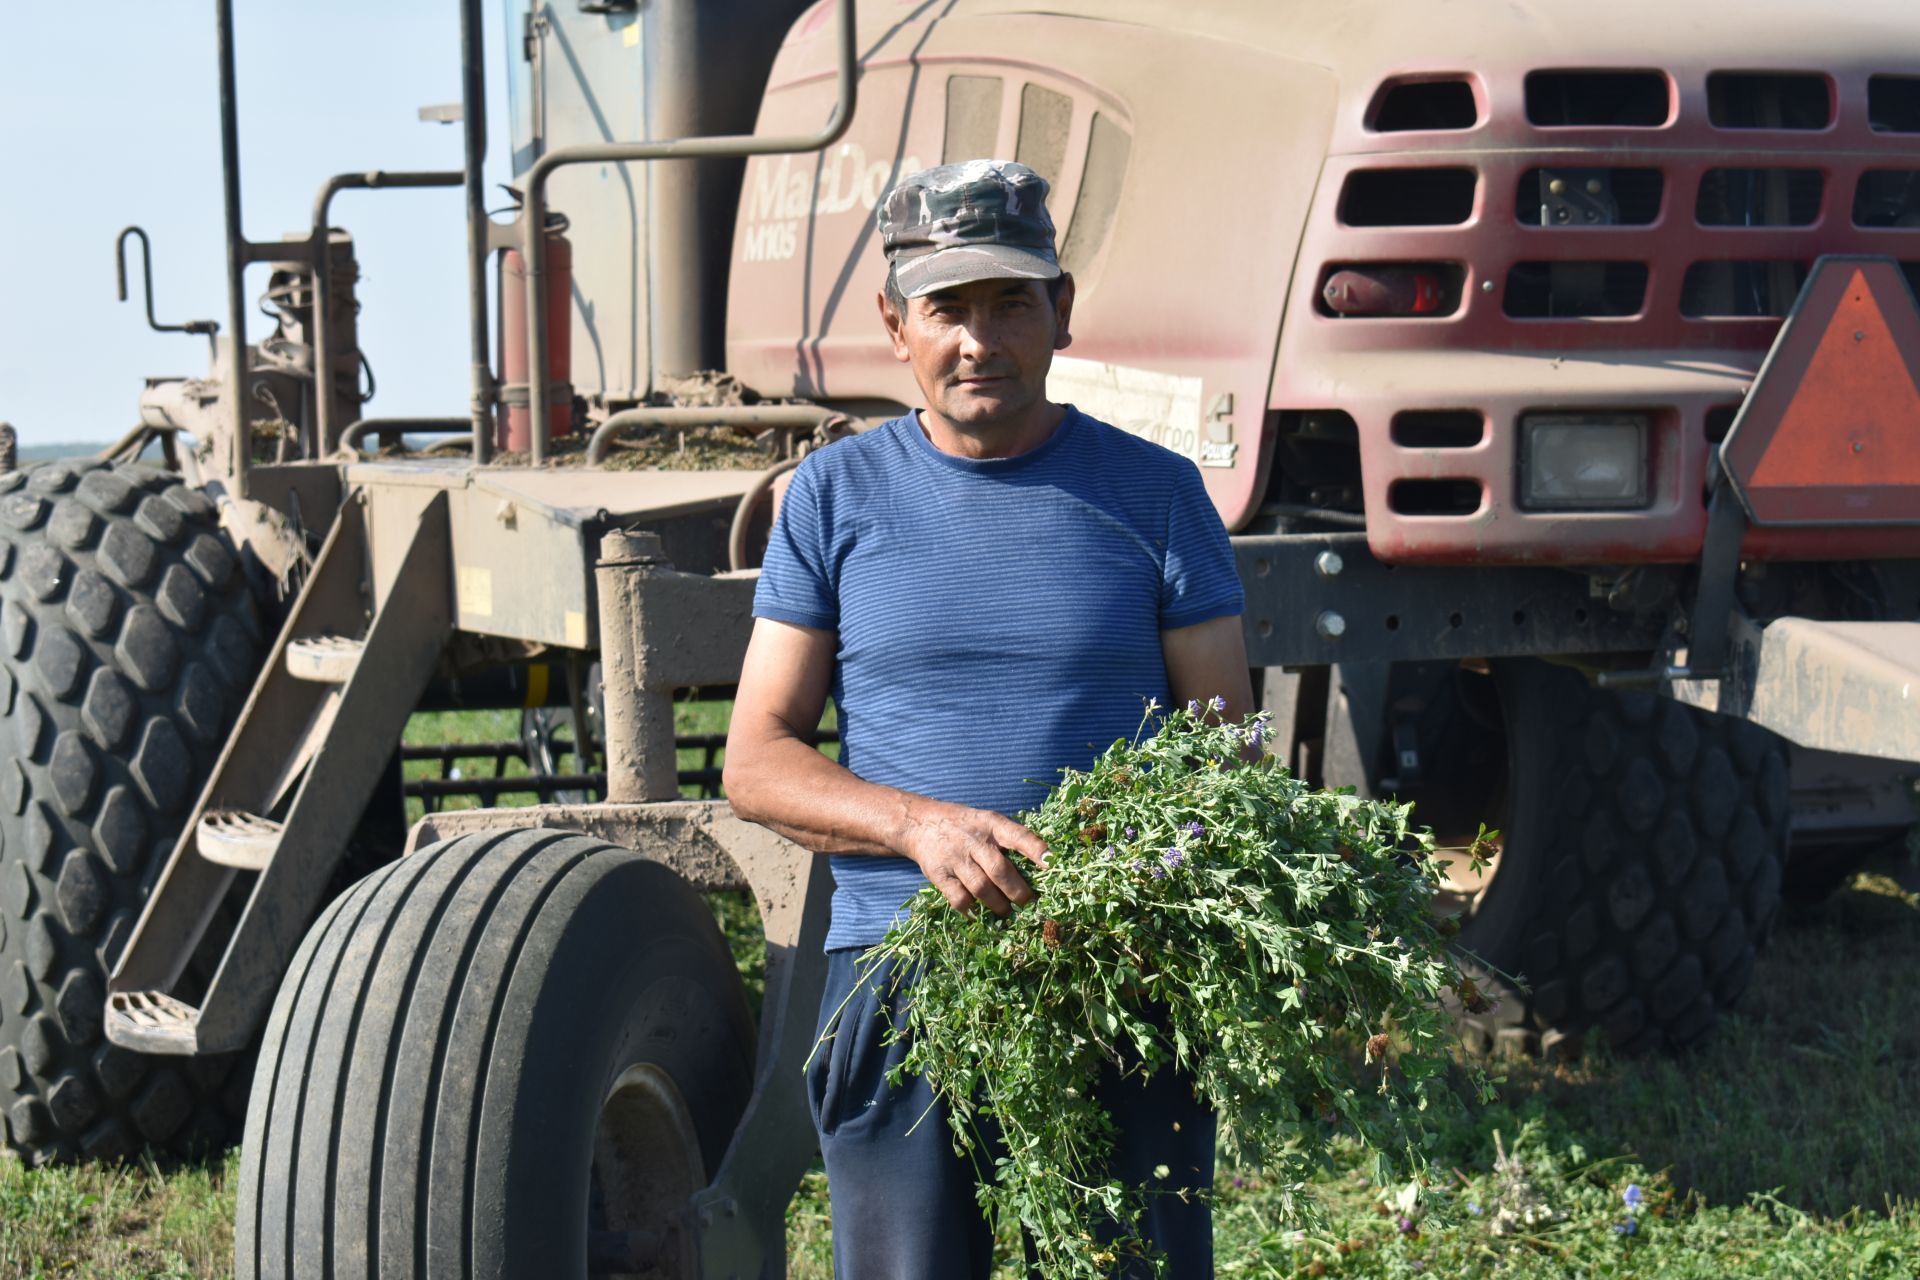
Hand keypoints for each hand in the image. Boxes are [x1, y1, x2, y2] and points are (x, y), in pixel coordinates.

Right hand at [898, 797, 1048, 916]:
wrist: (920, 823)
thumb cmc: (966, 826)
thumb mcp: (988, 821)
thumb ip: (1010, 840)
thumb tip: (1043, 867)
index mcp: (992, 824)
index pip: (1017, 836)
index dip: (1036, 850)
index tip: (1052, 864)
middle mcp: (973, 840)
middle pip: (999, 870)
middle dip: (1018, 892)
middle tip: (1028, 903)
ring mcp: (954, 858)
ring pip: (981, 888)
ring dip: (998, 905)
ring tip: (1006, 911)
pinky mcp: (939, 874)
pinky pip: (959, 899)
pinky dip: (972, 910)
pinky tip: (979, 912)